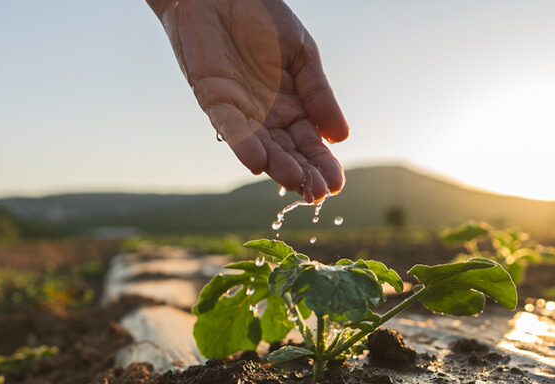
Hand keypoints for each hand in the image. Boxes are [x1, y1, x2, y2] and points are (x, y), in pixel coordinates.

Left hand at [149, 0, 348, 200]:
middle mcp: (267, 116)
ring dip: (275, 166)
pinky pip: (228, 126)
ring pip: (260, 146)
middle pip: (287, 153)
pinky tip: (256, 163)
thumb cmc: (263, 18)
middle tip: (317, 194)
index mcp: (293, 107)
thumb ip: (319, 94)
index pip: (310, 144)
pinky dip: (242, 144)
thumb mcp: (304, 54)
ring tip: (292, 182)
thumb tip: (341, 137)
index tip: (336, 185)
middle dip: (302, 173)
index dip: (322, 164)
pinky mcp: (213, 98)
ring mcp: (240, 110)